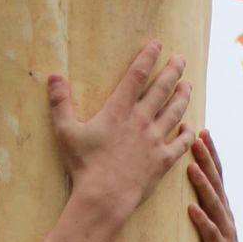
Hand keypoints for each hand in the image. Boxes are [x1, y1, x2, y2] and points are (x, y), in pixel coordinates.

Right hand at [47, 41, 192, 223]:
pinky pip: (180, 143)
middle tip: (180, 60)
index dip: (148, 57)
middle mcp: (141, 120)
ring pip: (175, 111)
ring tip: (188, 85)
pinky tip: (189, 127)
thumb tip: (53, 76)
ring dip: (183, 96)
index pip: (137, 75)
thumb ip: (60, 103)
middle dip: (173, 71)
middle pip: (162, 89)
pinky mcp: (163, 160)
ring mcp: (155, 140)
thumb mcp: (65, 132)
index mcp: (119, 110)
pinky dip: (187, 134)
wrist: (105, 197)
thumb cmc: (84, 166)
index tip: (157, 44)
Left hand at [187, 131, 242, 241]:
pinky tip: (192, 210)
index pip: (215, 178)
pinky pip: (211, 235)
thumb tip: (177, 193)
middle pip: (217, 184)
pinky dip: (202, 222)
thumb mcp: (201, 235)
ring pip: (215, 206)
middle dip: (207, 160)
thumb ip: (195, 214)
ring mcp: (225, 237)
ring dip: (204, 186)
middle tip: (197, 137)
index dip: (209, 155)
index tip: (199, 131)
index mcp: (220, 213)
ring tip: (192, 169)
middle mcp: (226, 220)